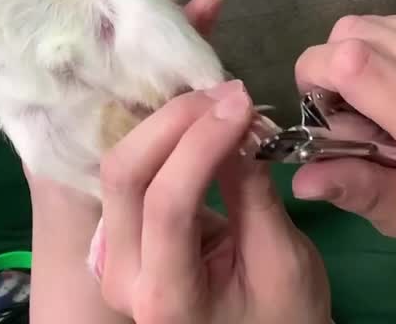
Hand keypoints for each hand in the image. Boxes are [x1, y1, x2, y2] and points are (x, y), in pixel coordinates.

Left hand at [95, 84, 330, 323]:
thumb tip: (239, 122)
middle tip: (228, 95)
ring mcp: (110, 255)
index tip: (243, 104)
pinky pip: (130, 175)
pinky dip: (163, 141)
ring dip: (168, 125)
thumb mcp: (285, 264)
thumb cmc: (283, 320)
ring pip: (120, 168)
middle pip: (125, 176)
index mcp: (166, 297)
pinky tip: (198, 123)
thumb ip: (255, 194)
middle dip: (175, 121)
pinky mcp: (117, 235)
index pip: (167, 203)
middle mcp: (121, 274)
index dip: (201, 143)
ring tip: (219, 103)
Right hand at [292, 9, 395, 254]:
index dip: (316, 71)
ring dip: (362, 52)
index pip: (356, 66)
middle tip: (351, 105)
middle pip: (354, 35)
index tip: (318, 102)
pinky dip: (390, 43)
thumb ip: (356, 192)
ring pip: (373, 22)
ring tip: (386, 91)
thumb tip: (301, 179)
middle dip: (333, 64)